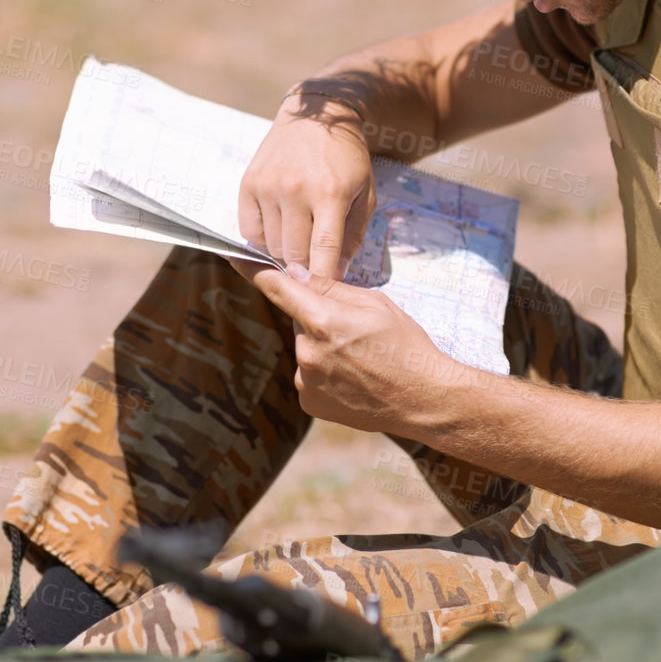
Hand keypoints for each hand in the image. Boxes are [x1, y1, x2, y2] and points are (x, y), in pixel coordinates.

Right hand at [239, 92, 377, 280]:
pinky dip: (264, 238)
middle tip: (313, 265)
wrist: (316, 117)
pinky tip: (280, 227)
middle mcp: (295, 189)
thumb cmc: (346, 160)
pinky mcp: (249, 184)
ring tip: (300, 239)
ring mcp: (269, 186)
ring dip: (286, 252)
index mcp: (330, 194)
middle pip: (294, 254)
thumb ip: (353, 235)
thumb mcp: (365, 194)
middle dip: (305, 267)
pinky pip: (250, 231)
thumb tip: (337, 273)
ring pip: (271, 246)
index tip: (324, 292)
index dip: (323, 278)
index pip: (323, 250)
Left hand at [245, 265, 459, 434]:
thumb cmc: (407, 347)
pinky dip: (325, 374)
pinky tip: (354, 378)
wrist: (425, 399)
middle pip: (300, 321)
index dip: (254, 270)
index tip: (235, 259)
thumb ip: (330, 288)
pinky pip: (309, 376)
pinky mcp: (309, 403)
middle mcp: (307, 351)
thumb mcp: (375, 303)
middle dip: (319, 320)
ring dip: (323, 349)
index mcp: (323, 320)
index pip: (277, 288)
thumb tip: (297, 274)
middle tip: (355, 332)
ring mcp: (306, 381)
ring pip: (305, 350)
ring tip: (360, 360)